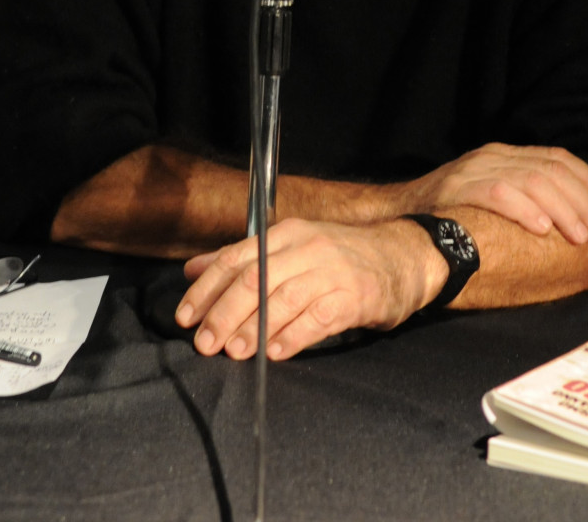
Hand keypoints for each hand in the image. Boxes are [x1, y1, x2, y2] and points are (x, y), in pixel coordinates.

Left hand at [175, 217, 434, 360]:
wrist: (402, 256)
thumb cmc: (340, 257)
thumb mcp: (291, 247)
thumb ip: (242, 258)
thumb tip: (192, 269)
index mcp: (285, 234)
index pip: (235, 258)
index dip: (206, 289)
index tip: (185, 316)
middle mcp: (307, 247)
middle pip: (255, 279)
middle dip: (223, 313)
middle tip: (206, 342)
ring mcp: (332, 270)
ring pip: (283, 298)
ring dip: (254, 329)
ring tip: (235, 351)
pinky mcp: (355, 296)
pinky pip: (318, 318)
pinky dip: (294, 336)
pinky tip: (276, 353)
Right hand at [400, 143, 587, 243]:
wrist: (395, 214)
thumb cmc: (447, 213)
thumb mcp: (487, 194)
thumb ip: (520, 195)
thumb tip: (571, 219)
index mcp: (502, 154)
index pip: (556, 156)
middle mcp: (491, 155)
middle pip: (551, 169)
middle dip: (583, 200)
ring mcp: (474, 169)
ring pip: (533, 181)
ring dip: (564, 210)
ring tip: (579, 236)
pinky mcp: (459, 188)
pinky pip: (501, 194)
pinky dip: (526, 211)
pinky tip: (543, 231)